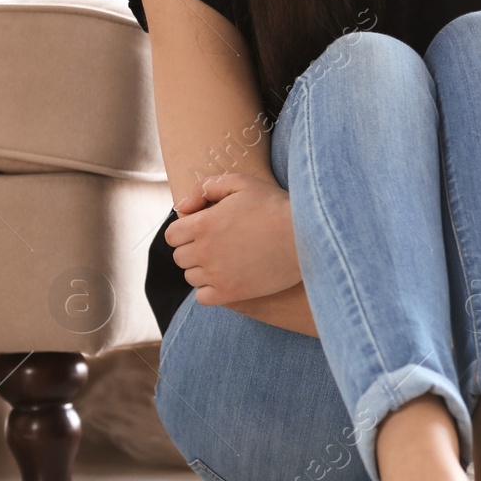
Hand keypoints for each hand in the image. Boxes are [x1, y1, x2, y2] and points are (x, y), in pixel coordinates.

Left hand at [165, 173, 301, 307]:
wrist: (307, 235)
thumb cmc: (275, 206)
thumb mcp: (242, 183)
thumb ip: (207, 188)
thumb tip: (183, 206)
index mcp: (202, 224)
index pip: (172, 235)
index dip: (186, 230)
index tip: (204, 228)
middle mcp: (204, 251)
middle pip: (180, 257)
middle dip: (194, 248)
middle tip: (219, 242)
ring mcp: (217, 274)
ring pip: (191, 276)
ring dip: (203, 268)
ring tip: (226, 259)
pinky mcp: (232, 293)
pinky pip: (204, 297)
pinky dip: (210, 289)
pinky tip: (228, 277)